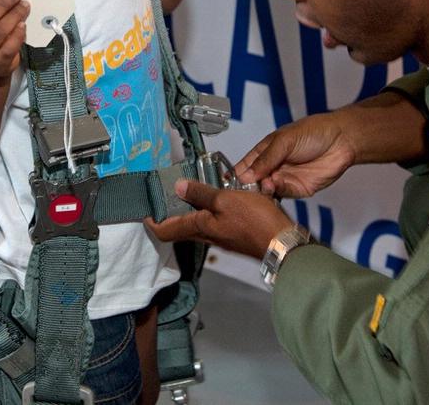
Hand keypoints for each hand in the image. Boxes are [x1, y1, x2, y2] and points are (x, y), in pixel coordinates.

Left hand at [146, 180, 295, 258]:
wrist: (282, 242)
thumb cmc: (254, 221)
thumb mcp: (225, 200)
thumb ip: (201, 194)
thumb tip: (177, 187)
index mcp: (200, 228)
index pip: (166, 231)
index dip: (152, 223)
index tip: (145, 211)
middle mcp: (207, 236)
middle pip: (181, 228)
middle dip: (171, 213)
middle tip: (167, 192)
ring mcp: (222, 237)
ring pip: (199, 224)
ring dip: (192, 209)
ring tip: (193, 188)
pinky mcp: (235, 235)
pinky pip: (215, 222)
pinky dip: (210, 209)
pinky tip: (220, 196)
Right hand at [234, 112, 355, 198]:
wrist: (342, 140)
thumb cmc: (314, 131)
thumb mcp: (285, 140)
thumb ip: (266, 158)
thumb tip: (246, 175)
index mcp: (265, 152)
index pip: (244, 166)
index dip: (235, 175)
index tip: (226, 184)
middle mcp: (273, 167)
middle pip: (253, 183)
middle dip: (247, 188)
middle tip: (243, 189)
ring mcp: (285, 179)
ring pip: (267, 191)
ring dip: (262, 191)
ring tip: (262, 186)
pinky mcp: (298, 189)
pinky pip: (283, 195)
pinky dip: (277, 193)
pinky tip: (274, 187)